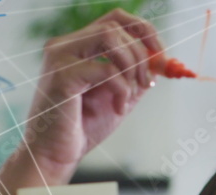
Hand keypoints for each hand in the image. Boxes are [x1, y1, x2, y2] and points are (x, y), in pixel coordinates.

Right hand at [18, 9, 161, 176]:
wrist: (54, 155)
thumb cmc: (83, 128)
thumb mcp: (118, 97)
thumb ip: (135, 76)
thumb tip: (161, 61)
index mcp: (75, 46)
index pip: (114, 19)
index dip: (143, 30)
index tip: (160, 55)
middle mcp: (64, 46)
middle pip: (114, 25)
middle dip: (142, 52)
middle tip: (149, 82)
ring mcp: (60, 58)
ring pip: (110, 37)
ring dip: (132, 66)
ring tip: (132, 94)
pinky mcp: (62, 76)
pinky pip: (107, 69)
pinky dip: (122, 89)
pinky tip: (119, 109)